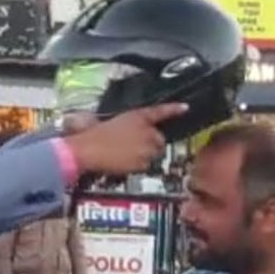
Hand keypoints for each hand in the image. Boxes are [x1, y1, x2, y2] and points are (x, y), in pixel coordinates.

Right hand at [64, 103, 187, 174]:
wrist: (89, 149)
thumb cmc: (95, 134)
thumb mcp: (113, 122)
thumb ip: (130, 126)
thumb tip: (134, 132)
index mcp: (138, 116)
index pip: (160, 111)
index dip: (174, 109)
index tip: (185, 108)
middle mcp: (147, 131)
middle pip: (159, 139)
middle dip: (152, 143)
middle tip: (134, 146)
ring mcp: (147, 147)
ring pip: (154, 153)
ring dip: (145, 155)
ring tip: (126, 155)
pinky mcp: (144, 162)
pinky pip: (146, 165)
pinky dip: (138, 165)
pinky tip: (124, 162)